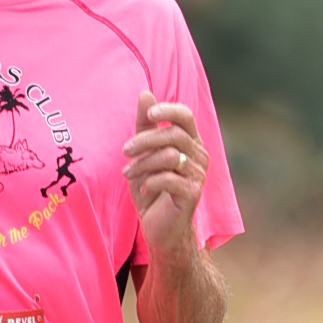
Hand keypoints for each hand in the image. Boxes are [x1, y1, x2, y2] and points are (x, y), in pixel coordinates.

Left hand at [122, 89, 207, 258]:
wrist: (160, 228)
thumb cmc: (152, 188)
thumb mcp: (142, 154)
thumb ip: (144, 125)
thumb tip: (145, 94)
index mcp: (189, 142)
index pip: (185, 116)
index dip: (168, 110)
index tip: (149, 115)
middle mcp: (199, 155)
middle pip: (174, 135)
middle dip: (145, 140)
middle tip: (124, 151)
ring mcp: (198, 175)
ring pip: (170, 156)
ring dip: (143, 163)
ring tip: (128, 173)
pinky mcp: (192, 194)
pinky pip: (170, 178)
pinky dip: (151, 182)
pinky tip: (143, 189)